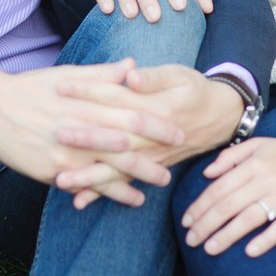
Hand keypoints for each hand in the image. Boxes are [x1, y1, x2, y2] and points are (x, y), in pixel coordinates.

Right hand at [0, 56, 186, 206]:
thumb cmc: (32, 87)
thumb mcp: (69, 74)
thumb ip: (103, 74)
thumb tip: (132, 66)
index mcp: (87, 102)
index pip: (132, 114)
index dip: (158, 125)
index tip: (179, 131)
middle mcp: (80, 128)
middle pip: (126, 147)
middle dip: (152, 159)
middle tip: (173, 169)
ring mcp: (66, 152)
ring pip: (108, 170)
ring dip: (134, 181)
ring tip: (153, 188)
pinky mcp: (51, 170)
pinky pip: (84, 185)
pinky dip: (106, 193)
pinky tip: (125, 198)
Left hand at [53, 64, 242, 206]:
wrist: (220, 118)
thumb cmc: (194, 89)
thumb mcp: (178, 75)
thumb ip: (153, 77)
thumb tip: (130, 75)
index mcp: (157, 108)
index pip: (116, 97)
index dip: (89, 90)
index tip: (61, 86)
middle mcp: (153, 137)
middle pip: (113, 136)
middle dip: (84, 137)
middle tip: (55, 135)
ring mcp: (151, 156)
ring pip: (117, 168)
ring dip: (89, 176)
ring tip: (61, 180)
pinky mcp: (150, 168)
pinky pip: (124, 183)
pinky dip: (103, 193)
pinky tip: (80, 201)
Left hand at [180, 130, 275, 256]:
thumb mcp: (258, 145)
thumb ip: (230, 156)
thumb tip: (207, 174)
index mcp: (253, 164)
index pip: (219, 188)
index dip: (200, 205)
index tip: (186, 221)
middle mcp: (266, 180)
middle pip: (229, 205)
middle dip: (206, 224)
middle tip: (191, 240)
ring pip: (249, 218)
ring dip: (227, 235)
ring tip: (210, 249)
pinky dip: (265, 240)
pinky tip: (249, 252)